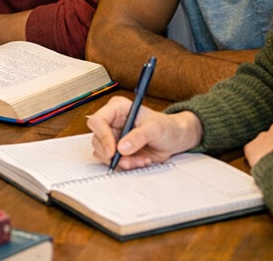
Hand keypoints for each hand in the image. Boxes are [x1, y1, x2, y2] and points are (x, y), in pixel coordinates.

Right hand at [87, 96, 202, 169]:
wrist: (175, 139)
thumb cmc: (167, 127)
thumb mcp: (155, 129)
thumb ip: (138, 136)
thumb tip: (122, 147)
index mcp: (117, 109)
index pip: (98, 121)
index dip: (102, 136)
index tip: (113, 150)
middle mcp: (112, 122)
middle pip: (96, 139)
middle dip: (112, 153)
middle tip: (127, 160)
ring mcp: (113, 137)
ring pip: (102, 153)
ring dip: (121, 161)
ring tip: (140, 159)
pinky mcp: (117, 150)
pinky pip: (113, 161)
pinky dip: (126, 165)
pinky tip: (141, 160)